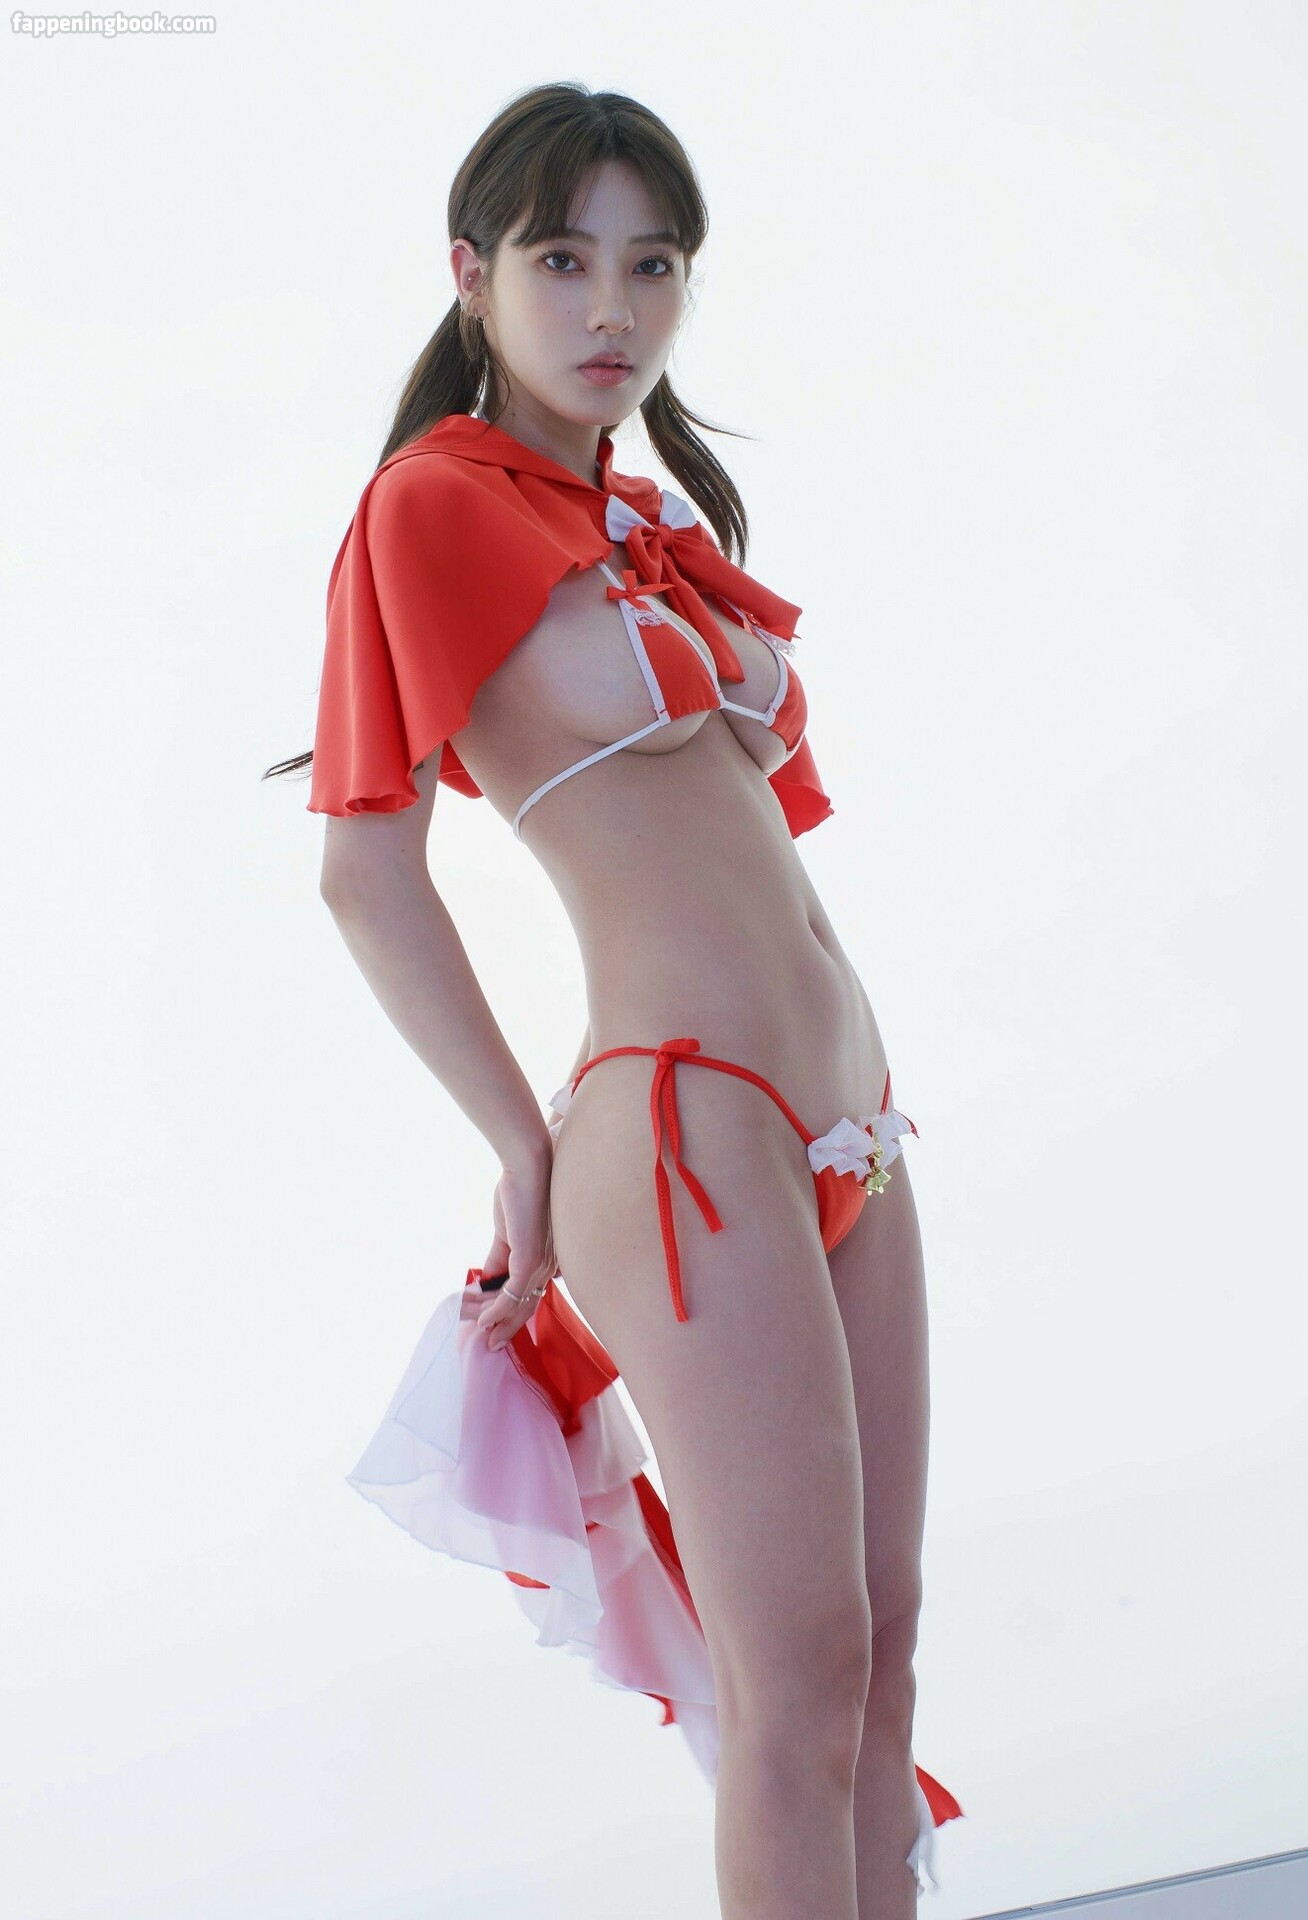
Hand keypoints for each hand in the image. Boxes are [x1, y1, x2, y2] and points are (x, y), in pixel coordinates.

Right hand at [474, 1148, 558, 1351]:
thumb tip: (484, 1281)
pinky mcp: (530, 1260)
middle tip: (489, 1344)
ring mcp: (542, 1266)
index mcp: (549, 1260)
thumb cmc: (520, 1193)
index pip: (529, 1295)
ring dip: (495, 1322)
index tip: (490, 1325)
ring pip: (518, 1305)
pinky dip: (495, 1311)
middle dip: (507, 1328)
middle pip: (527, 1307)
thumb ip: (498, 1259)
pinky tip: (483, 1321)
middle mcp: (551, 1267)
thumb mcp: (507, 1234)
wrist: (529, 1166)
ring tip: (479, 1335)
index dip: (510, 1312)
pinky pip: (512, 1295)